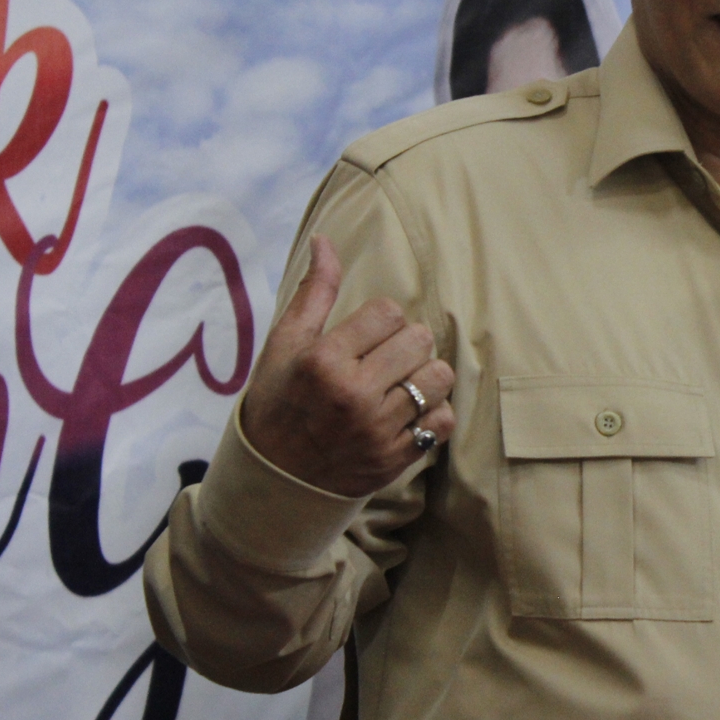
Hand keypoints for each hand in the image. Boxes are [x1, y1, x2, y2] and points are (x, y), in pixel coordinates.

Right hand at [240, 237, 457, 497]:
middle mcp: (353, 395)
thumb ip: (314, 292)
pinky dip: (433, 415)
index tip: (363, 338)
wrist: (275, 479)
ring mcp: (378, 430)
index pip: (389, 312)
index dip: (380, 321)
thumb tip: (323, 240)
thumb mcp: (285, 345)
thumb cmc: (279, 402)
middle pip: (419, 340)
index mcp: (323, 362)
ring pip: (438, 378)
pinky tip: (408, 414)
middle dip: (404, 346)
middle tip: (382, 362)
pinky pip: (443, 420)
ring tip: (398, 386)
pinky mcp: (397, 458)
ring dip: (424, 378)